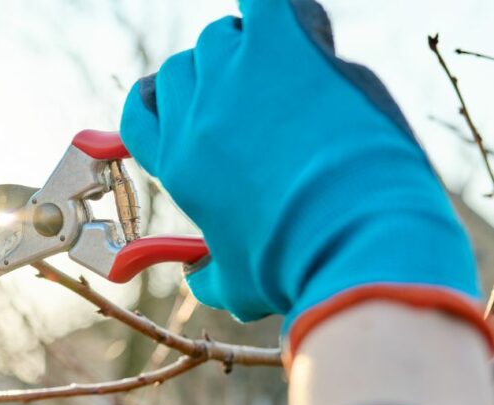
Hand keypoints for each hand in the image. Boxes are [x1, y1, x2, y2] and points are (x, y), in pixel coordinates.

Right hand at [120, 0, 487, 359]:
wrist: (354, 238)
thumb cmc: (296, 266)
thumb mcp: (238, 286)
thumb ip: (208, 277)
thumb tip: (197, 279)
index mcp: (178, 164)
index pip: (139, 112)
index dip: (156, 104)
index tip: (180, 107)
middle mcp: (196, 115)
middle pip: (181, 70)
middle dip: (208, 81)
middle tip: (248, 101)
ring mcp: (236, 76)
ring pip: (221, 36)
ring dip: (244, 49)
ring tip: (282, 77)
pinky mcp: (285, 48)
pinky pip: (266, 0)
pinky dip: (274, 6)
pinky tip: (291, 26)